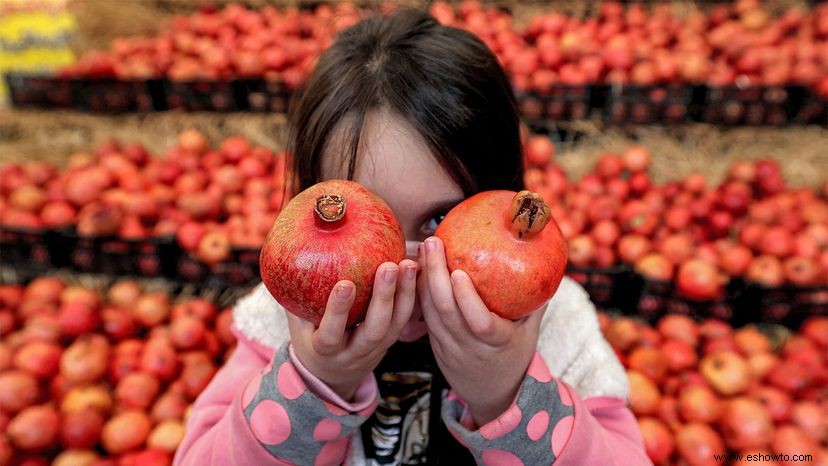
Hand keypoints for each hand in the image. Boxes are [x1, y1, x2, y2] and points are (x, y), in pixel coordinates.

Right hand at [287, 259, 418, 399]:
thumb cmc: (311, 339)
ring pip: (394, 325)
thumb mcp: (297, 325)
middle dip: (383, 298)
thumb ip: (295, 298)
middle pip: (373, 330)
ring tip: (407, 264)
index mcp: (325, 350)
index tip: (345, 284)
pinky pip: (404, 319)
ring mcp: (376, 349)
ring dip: (404, 294)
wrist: (332, 375)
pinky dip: (412, 295)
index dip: (338, 311)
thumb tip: (288, 255)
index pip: (331, 332)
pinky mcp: (391, 342)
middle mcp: (353, 352)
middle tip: (389, 267)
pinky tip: (416, 270)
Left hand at [418, 237, 544, 425]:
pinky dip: (420, 292)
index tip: (459, 272)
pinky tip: (419, 268)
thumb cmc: (515, 355)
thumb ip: (535, 301)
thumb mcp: (531, 332)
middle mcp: (470, 347)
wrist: (492, 394)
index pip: (479, 322)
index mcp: (498, 343)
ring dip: (423, 280)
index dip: (467, 299)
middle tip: (432, 243)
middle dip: (435, 274)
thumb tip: (546, 263)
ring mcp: (449, 348)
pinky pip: (425, 317)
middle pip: (447, 311)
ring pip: (431, 313)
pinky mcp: (435, 346)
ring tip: (424, 249)